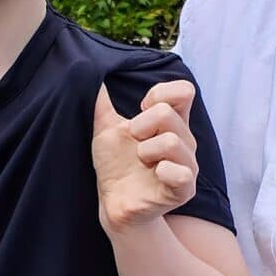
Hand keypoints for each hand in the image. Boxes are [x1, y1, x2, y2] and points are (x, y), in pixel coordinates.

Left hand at [91, 81, 198, 234]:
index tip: (140, 109)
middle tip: (134, 142)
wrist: (114, 203)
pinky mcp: (184, 189)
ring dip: (146, 150)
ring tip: (140, 161)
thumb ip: (101, 104)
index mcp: (172, 123)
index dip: (159, 93)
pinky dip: (161, 171)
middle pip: (168, 114)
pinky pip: (180, 173)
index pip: (184, 91)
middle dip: (140, 125)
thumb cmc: (116, 166)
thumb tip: (89, 72)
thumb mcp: (106, 130)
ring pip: (172, 141)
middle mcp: (184, 141)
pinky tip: (152, 175)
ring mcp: (186, 165)